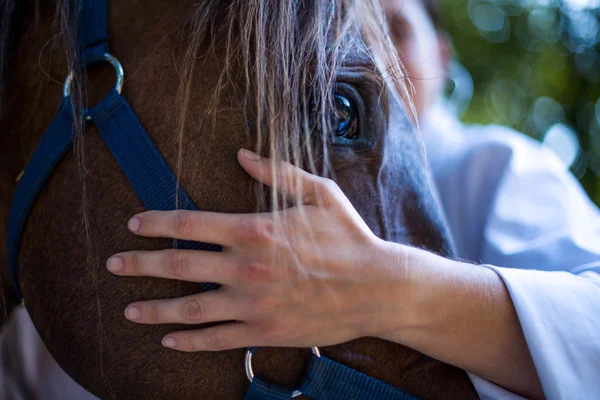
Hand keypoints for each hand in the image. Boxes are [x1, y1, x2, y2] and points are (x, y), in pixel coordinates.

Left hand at [106, 149, 412, 351]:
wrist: (377, 288)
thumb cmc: (350, 237)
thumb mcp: (320, 193)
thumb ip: (277, 173)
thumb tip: (241, 154)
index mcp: (254, 229)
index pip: (190, 223)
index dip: (156, 223)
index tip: (134, 224)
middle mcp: (245, 267)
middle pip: (179, 265)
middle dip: (140, 264)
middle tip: (114, 264)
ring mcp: (252, 303)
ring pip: (189, 308)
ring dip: (155, 309)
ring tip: (129, 309)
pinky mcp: (264, 330)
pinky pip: (217, 339)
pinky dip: (189, 341)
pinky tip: (169, 341)